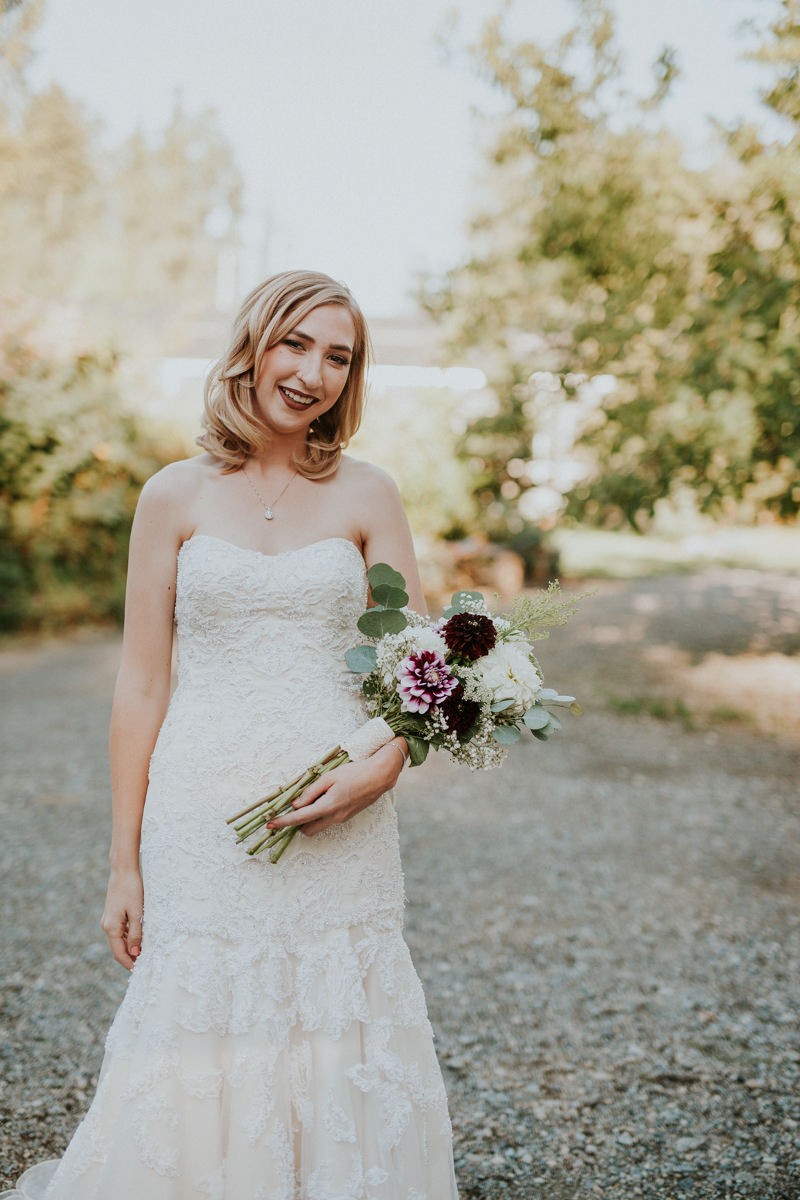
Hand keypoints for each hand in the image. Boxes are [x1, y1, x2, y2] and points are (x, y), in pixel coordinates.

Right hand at [101, 867, 143, 969]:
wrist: (123, 870)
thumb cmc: (132, 889)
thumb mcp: (137, 912)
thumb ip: (136, 933)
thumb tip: (135, 953)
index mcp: (111, 927)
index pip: (119, 953)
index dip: (129, 963)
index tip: (140, 971)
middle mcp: (106, 925)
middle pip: (118, 948)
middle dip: (130, 957)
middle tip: (145, 964)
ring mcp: (108, 920)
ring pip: (119, 940)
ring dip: (130, 947)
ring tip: (145, 952)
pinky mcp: (112, 914)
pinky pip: (120, 931)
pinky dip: (129, 937)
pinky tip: (140, 937)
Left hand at [267, 750, 400, 837]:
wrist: (379, 776)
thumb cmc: (354, 773)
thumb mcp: (329, 777)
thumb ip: (311, 792)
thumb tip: (296, 804)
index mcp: (328, 806)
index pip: (299, 818)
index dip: (283, 822)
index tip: (270, 825)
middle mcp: (334, 817)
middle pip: (307, 829)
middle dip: (296, 823)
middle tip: (291, 809)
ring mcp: (341, 819)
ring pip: (318, 826)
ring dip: (309, 819)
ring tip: (309, 801)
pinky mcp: (346, 817)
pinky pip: (327, 821)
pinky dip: (320, 815)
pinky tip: (323, 799)